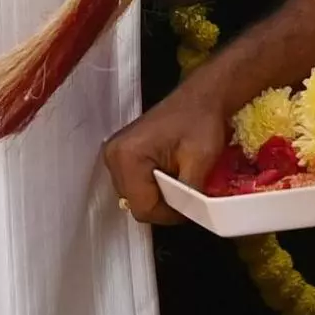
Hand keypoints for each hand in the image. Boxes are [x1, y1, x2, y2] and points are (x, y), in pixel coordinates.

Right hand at [101, 67, 233, 224]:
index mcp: (127, 156)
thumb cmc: (201, 121)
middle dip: (163, 205)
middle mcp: (113, 156)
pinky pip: (134, 183)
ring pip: (134, 195)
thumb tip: (189, 217)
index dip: (169, 214)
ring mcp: (114, 154)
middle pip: (135, 203)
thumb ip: (189, 194)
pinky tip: (168, 175)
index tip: (190, 207)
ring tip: (179, 182)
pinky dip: (152, 185)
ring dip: (157, 196)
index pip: (142, 207)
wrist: (201, 96)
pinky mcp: (122, 153)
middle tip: (186, 195)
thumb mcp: (200, 160)